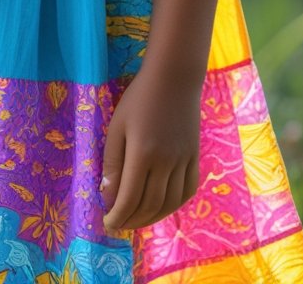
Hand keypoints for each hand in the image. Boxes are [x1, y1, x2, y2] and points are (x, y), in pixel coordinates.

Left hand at [100, 64, 201, 234]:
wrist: (174, 79)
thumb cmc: (139, 99)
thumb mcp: (117, 127)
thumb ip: (113, 163)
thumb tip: (108, 197)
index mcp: (142, 154)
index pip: (129, 199)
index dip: (118, 216)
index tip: (108, 223)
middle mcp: (166, 162)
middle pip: (150, 205)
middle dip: (132, 220)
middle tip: (119, 223)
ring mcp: (184, 161)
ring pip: (170, 203)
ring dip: (152, 218)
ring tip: (137, 219)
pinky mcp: (195, 157)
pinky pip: (187, 191)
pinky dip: (174, 205)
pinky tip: (162, 206)